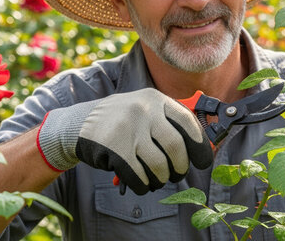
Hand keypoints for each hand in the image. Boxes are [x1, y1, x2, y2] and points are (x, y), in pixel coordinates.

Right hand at [36, 88, 212, 193]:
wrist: (80, 123)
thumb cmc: (124, 121)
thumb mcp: (146, 109)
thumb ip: (170, 123)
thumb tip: (203, 148)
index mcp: (156, 99)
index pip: (188, 123)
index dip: (200, 146)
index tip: (203, 162)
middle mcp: (144, 110)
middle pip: (175, 147)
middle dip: (180, 167)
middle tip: (177, 174)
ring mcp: (128, 129)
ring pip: (158, 165)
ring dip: (161, 178)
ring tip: (158, 179)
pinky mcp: (114, 149)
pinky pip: (139, 176)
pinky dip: (144, 185)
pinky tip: (143, 184)